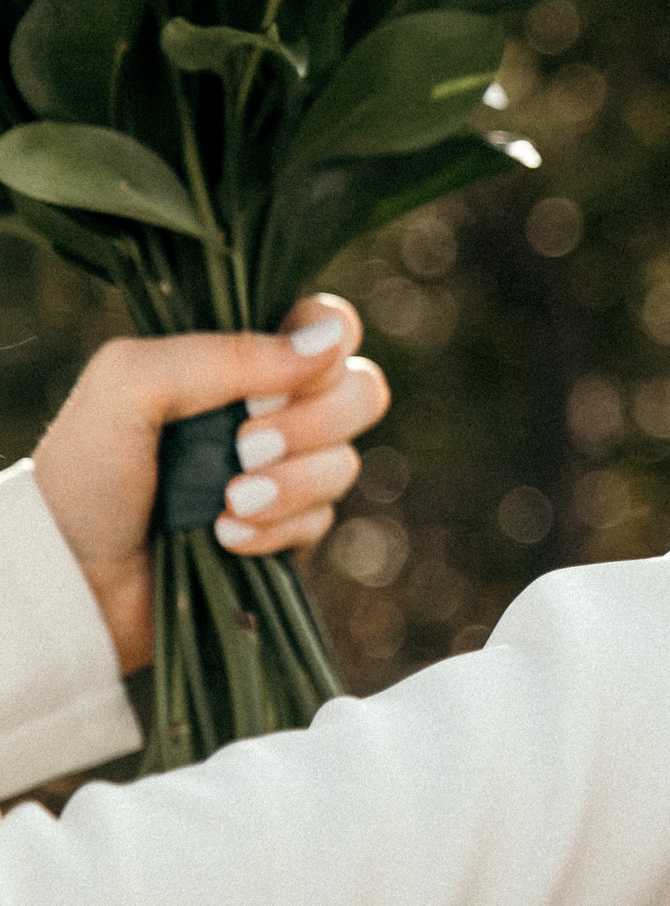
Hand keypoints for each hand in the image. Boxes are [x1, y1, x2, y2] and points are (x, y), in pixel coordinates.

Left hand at [32, 296, 389, 674]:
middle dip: (314, 423)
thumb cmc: (86, 473)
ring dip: (291, 484)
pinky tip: (225, 537)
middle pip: (362, 391)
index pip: (326, 324)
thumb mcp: (130, 384)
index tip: (292, 375)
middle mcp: (271, 409)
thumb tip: (330, 346)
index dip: (330, 343)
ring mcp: (285, 472)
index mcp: (235, 360)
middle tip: (246, 447)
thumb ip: (223, 354)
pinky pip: (322, 521)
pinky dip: (276, 529)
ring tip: (227, 504)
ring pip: (345, 463)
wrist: (70, 580)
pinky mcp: (288, 532)